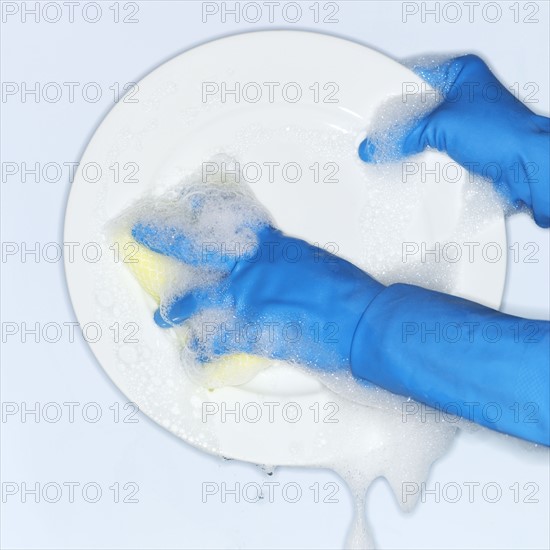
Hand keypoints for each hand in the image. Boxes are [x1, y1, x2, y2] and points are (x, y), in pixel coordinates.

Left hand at [132, 222, 383, 368]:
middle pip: (197, 248)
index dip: (202, 208)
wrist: (362, 320)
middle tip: (143, 232)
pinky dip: (204, 351)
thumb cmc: (347, 290)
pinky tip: (194, 356)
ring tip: (164, 315)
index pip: (229, 220)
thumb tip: (272, 271)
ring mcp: (248, 300)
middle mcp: (251, 269)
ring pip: (197, 299)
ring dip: (177, 309)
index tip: (187, 200)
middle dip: (165, 238)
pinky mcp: (252, 332)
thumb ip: (284, 262)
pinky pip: (216, 342)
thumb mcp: (313, 262)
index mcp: (270, 246)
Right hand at [358, 54, 549, 226]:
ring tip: (398, 153)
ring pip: (428, 134)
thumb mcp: (441, 125)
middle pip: (419, 110)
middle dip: (402, 126)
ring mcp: (468, 124)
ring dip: (416, 147)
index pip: (414, 79)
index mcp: (462, 72)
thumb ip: (403, 135)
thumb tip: (375, 145)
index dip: (391, 97)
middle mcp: (466, 96)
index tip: (372, 114)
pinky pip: (438, 153)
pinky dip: (427, 161)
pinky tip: (418, 166)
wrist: (529, 168)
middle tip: (382, 136)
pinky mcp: (469, 148)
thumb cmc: (503, 133)